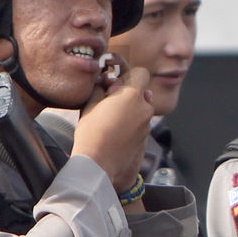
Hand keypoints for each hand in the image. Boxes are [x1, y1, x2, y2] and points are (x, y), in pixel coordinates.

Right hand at [72, 57, 151, 194]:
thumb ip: (102, 88)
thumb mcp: (90, 104)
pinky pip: (141, 123)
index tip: (116, 84)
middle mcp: (145, 109)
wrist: (99, 164)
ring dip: (131, 108)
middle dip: (128, 93)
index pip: (141, 73)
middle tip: (110, 101)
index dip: (129, 76)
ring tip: (111, 118)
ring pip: (142, 108)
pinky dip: (132, 122)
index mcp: (132, 96)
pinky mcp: (146, 138)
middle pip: (141, 92)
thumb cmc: (91, 133)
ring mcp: (147, 125)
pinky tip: (116, 130)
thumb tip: (107, 80)